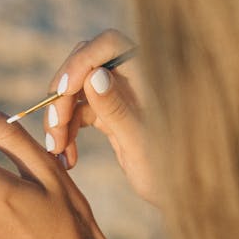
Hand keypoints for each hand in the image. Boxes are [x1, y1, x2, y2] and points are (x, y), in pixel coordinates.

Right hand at [45, 30, 156, 203]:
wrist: (183, 194)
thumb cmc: (172, 171)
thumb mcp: (140, 142)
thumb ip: (117, 109)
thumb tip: (94, 75)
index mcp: (150, 75)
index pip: (109, 45)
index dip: (81, 61)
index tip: (62, 92)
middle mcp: (134, 78)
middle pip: (86, 65)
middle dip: (64, 95)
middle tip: (54, 131)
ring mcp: (121, 95)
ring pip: (77, 91)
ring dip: (60, 118)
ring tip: (56, 151)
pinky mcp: (111, 114)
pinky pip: (80, 112)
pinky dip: (67, 131)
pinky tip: (66, 157)